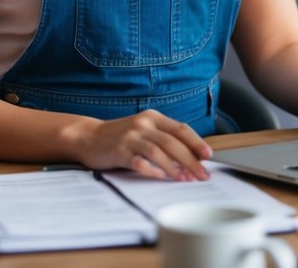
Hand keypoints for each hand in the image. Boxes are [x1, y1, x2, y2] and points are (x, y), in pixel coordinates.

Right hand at [76, 110, 212, 180]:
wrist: (88, 137)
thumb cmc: (121, 137)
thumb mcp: (144, 130)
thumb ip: (164, 139)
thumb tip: (192, 158)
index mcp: (153, 117)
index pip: (181, 129)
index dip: (196, 142)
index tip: (209, 156)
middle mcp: (143, 124)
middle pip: (173, 142)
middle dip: (191, 160)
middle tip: (202, 174)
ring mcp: (130, 137)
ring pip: (159, 152)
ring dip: (175, 167)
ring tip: (186, 179)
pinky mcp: (119, 152)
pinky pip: (140, 162)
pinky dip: (153, 171)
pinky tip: (162, 178)